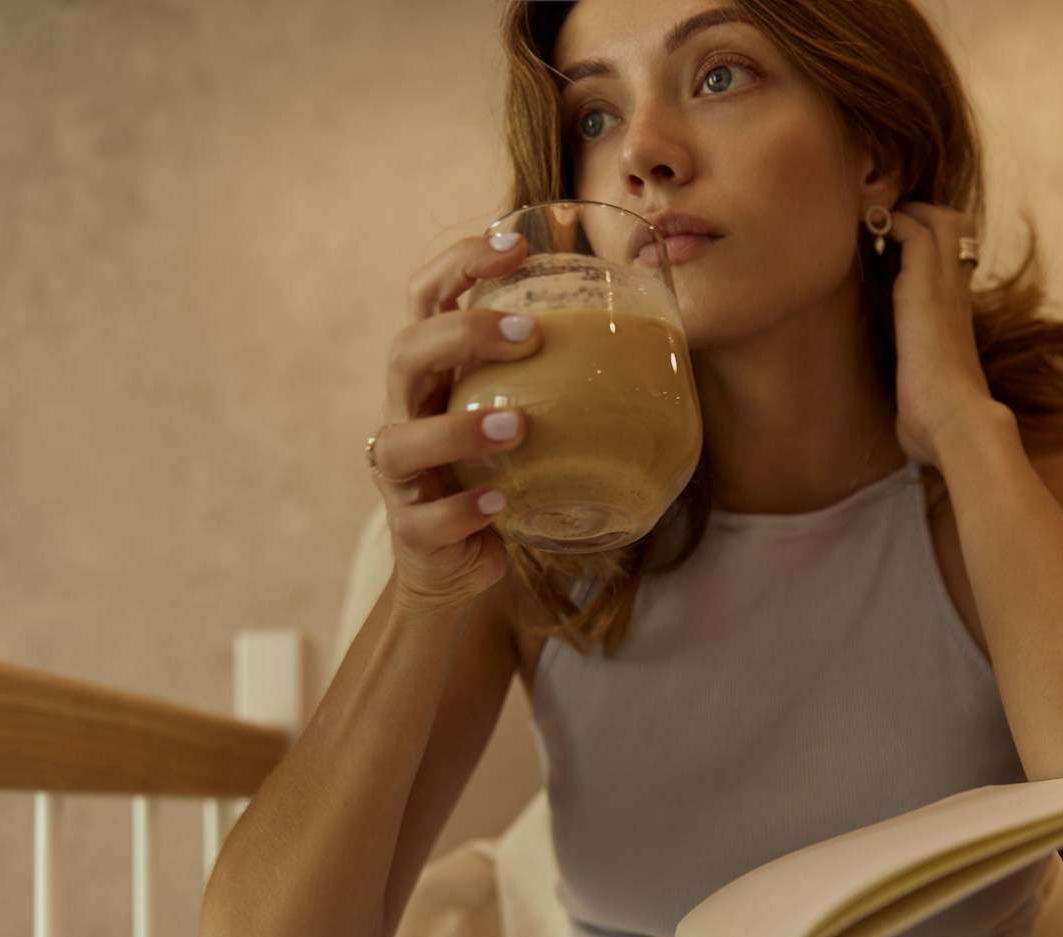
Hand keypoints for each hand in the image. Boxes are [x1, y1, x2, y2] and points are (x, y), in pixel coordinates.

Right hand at [370, 233, 542, 615]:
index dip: (459, 263)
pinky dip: (462, 508)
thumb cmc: (503, 473)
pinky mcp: (411, 530)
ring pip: (400, 441)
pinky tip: (499, 502)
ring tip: (517, 426)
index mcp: (434, 372)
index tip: (514, 244)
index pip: (426, 297)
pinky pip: (426, 519)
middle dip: (462, 334)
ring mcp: (402, 475)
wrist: (462, 565)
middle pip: (405, 352)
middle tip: (528, 334)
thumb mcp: (527, 412)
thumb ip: (563, 370)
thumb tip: (662, 316)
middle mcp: (406, 412)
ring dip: (457, 429)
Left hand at [885, 202, 1004, 467]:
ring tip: (874, 215)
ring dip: (905, 211)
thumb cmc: (940, 427)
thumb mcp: (928, 401)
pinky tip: (870, 229)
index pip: (954, 261)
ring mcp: (945, 290)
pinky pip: (914, 233)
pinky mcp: (925, 291)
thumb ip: (921, 396)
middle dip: (920, 212)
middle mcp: (956, 297)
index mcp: (956, 320)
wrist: (959, 427)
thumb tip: (911, 422)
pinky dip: (891, 222)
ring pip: (940, 219)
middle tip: (885, 220)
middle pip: (957, 225)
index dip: (929, 242)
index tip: (892, 244)